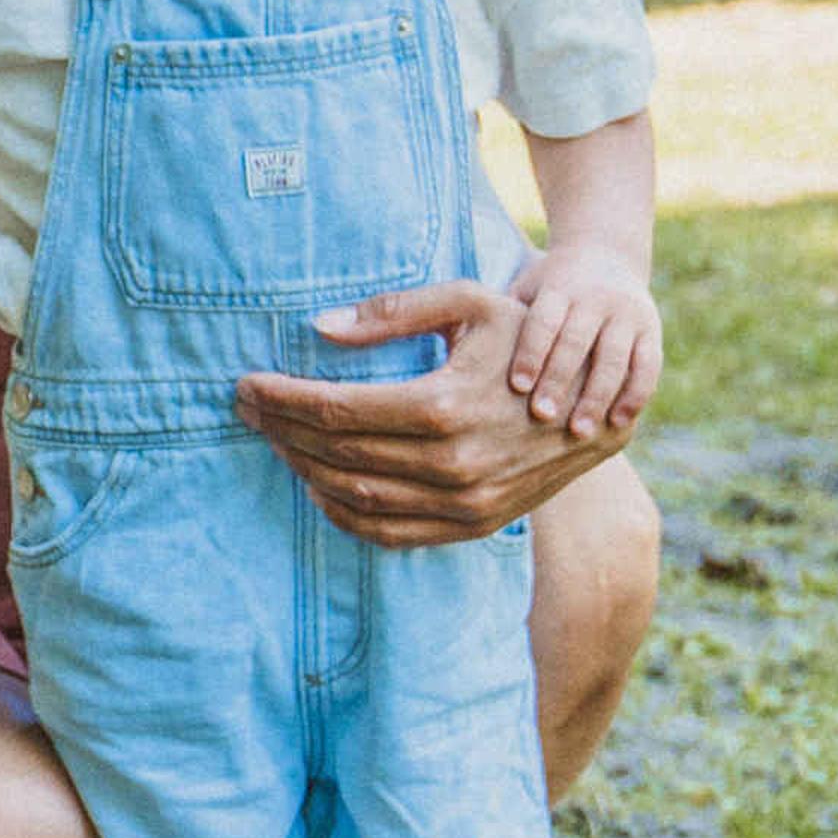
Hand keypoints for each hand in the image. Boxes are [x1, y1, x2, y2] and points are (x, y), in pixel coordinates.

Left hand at [233, 280, 634, 548]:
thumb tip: (320, 327)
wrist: (591, 405)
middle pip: (337, 453)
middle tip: (246, 408)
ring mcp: (462, 503)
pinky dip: (344, 515)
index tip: (246, 385)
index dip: (282, 399)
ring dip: (303, 470)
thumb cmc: (524, 341)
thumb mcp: (470, 303)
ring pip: (356, 496)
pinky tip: (317, 487)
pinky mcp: (469, 526)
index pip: (336, 410)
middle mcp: (450, 464)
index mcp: (444, 405)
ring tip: (274, 440)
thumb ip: (394, 311)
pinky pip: (390, 534)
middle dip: (280, 429)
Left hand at [504, 244, 660, 440]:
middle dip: (560, 380)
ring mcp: (627, 315)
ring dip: (597, 396)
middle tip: (542, 417)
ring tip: (578, 432)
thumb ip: (491, 318)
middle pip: (578, 341)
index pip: (544, 320)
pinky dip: (634, 395)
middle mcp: (596, 298)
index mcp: (559, 287)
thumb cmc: (545, 289)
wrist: (606, 256)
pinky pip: (647, 366)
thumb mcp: (520, 290)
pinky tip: (617, 424)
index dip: (531, 352)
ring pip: (614, 358)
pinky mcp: (651, 333)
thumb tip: (436, 348)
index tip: (517, 387)